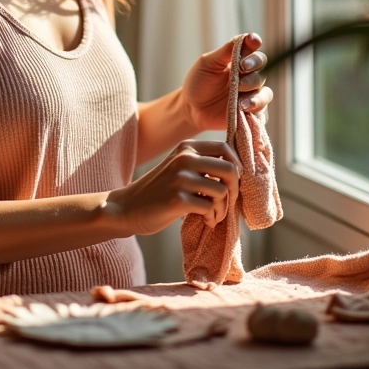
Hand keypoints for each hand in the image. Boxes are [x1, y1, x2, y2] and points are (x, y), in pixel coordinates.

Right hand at [107, 140, 241, 235]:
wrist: (128, 207)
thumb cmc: (161, 190)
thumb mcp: (180, 167)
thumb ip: (204, 163)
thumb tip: (239, 170)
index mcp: (187, 147)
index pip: (226, 148)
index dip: (237, 167)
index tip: (233, 183)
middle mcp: (184, 158)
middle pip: (231, 170)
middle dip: (235, 190)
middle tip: (226, 203)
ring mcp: (180, 178)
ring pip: (223, 191)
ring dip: (223, 209)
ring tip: (213, 215)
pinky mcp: (177, 199)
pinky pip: (210, 208)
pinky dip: (212, 218)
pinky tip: (205, 221)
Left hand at [182, 33, 272, 132]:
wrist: (190, 109)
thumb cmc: (198, 82)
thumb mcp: (208, 63)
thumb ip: (226, 51)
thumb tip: (248, 36)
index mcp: (238, 62)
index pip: (253, 51)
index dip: (254, 46)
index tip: (253, 42)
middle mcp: (247, 77)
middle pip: (260, 70)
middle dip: (252, 69)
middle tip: (241, 70)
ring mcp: (250, 95)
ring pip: (265, 92)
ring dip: (256, 95)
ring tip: (241, 101)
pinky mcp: (250, 112)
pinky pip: (262, 111)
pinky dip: (256, 109)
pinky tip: (244, 110)